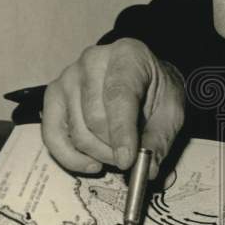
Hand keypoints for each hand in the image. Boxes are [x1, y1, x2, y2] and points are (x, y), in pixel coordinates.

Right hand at [41, 38, 184, 177]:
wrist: (144, 80)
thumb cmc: (157, 92)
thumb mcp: (171, 112)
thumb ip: (160, 139)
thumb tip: (148, 170)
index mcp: (128, 55)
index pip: (118, 95)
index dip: (121, 132)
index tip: (127, 160)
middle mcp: (92, 60)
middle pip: (94, 118)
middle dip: (113, 148)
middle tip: (130, 159)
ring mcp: (68, 77)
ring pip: (77, 131)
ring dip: (98, 154)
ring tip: (117, 155)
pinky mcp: (53, 97)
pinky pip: (52, 136)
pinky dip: (71, 158)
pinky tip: (92, 163)